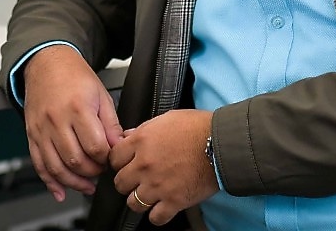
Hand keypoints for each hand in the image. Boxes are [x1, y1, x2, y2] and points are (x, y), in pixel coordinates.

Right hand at [22, 45, 122, 200]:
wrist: (46, 64)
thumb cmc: (75, 76)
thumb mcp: (100, 94)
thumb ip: (110, 124)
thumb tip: (119, 146)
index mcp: (77, 108)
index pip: (95, 146)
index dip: (106, 158)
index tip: (111, 159)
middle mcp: (56, 120)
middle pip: (75, 160)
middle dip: (92, 172)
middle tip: (101, 170)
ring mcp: (41, 129)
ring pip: (56, 167)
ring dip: (74, 182)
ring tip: (88, 186)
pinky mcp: (32, 136)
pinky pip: (39, 164)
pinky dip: (50, 182)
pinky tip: (61, 192)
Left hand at [111, 109, 217, 225]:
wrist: (222, 143)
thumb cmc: (198, 127)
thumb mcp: (167, 118)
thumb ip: (144, 128)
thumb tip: (129, 135)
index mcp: (141, 142)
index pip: (113, 158)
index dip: (119, 161)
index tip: (125, 164)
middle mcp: (145, 165)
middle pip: (120, 183)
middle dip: (127, 182)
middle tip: (137, 179)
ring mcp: (158, 185)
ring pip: (133, 203)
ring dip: (139, 200)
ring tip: (149, 194)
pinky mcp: (174, 201)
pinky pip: (155, 217)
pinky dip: (157, 214)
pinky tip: (161, 206)